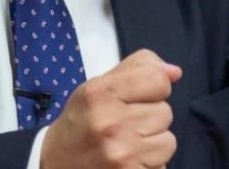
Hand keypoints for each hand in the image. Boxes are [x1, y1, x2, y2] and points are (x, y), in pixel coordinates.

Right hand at [41, 49, 182, 168]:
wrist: (54, 164)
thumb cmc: (82, 121)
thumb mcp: (99, 86)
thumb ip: (138, 68)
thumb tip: (174, 72)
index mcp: (100, 94)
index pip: (158, 80)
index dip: (154, 87)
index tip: (137, 97)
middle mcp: (110, 124)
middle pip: (165, 112)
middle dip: (150, 117)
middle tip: (126, 125)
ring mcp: (121, 154)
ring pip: (168, 140)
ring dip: (153, 142)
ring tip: (128, 143)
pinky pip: (163, 164)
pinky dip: (151, 163)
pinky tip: (130, 159)